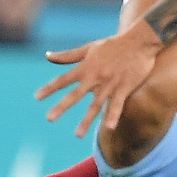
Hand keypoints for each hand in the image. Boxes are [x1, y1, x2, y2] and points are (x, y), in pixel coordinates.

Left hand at [34, 23, 164, 136]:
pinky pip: (117, 104)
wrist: (139, 41)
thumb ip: (68, 56)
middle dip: (62, 106)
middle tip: (49, 118)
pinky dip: (113, 116)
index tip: (37, 97)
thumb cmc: (113, 45)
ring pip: (96, 104)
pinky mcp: (124, 88)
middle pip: (76, 94)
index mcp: (86, 67)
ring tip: (77, 135)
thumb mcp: (89, 48)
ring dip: (86, 120)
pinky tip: (109, 128)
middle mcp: (95, 77)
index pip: (63, 79)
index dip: (50, 88)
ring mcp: (110, 84)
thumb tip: (47, 56)